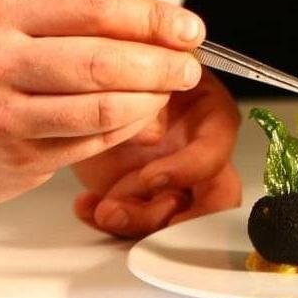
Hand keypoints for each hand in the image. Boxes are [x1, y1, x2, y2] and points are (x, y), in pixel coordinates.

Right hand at [0, 0, 207, 205]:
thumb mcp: (2, 16)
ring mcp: (2, 120)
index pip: (95, 9)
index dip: (153, 18)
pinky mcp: (13, 163)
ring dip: (150, 101)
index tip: (188, 27)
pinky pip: (88, 145)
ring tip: (168, 90)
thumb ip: (72, 15)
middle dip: (161, 65)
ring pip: (101, 111)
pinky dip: (124, 129)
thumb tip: (157, 22)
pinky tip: (138, 116)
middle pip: (103, 62)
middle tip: (190, 66)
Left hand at [71, 67, 242, 237]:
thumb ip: (147, 90)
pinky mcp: (142, 198)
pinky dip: (109, 220)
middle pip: (217, 199)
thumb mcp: (131, 71)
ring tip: (104, 208)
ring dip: (137, 220)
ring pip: (175, 219)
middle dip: (182, 219)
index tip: (150, 176)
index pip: (218, 148)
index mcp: (206, 113)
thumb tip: (155, 118)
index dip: (189, 168)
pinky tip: (89, 205)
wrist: (79, 93)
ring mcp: (171, 179)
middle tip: (144, 218)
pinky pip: (135, 225)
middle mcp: (195, 149)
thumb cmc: (115, 73)